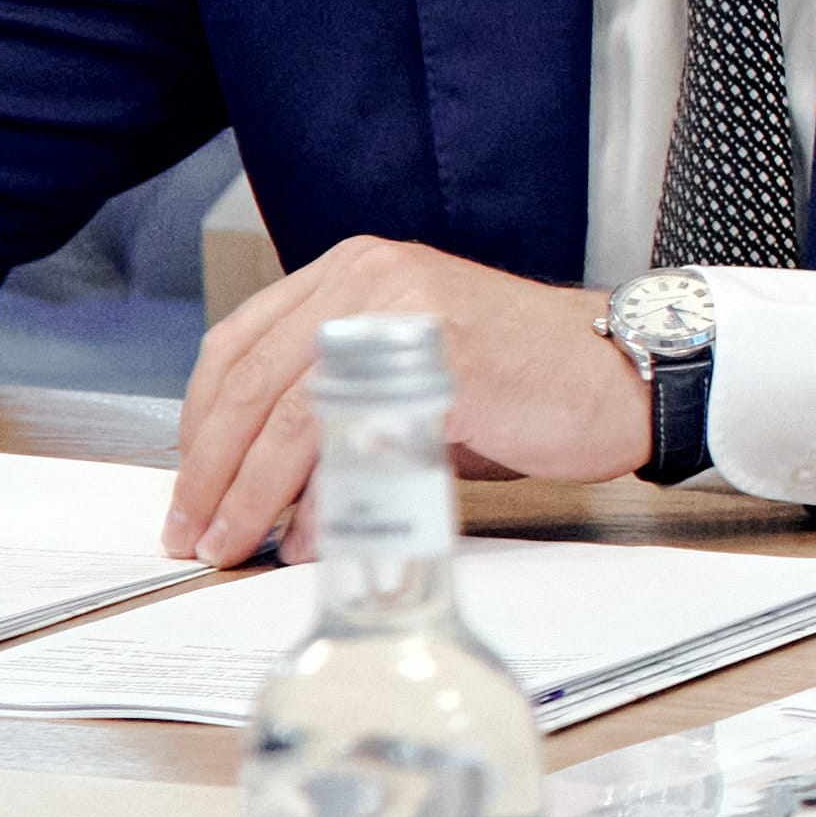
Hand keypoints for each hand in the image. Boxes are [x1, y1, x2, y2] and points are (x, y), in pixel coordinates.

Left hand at [172, 238, 652, 561]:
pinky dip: (320, 498)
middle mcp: (368, 279)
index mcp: (354, 273)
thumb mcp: (414, 378)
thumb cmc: (528, 385)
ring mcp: (404, 316)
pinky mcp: (441, 365)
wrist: (625, 375)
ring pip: (286, 413)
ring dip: (248, 493)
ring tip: (233, 544)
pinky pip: (352, 438)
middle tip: (191, 532)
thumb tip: (269, 490)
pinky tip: (311, 538)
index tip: (190, 485)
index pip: (238, 345)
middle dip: (207, 471)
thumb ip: (341, 408)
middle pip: (248, 383)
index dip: (199, 424)